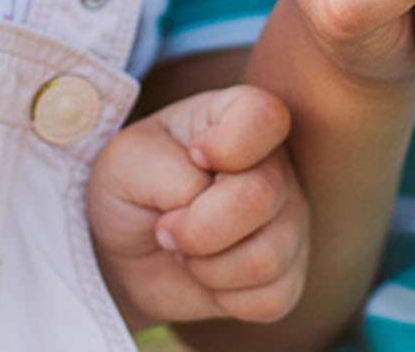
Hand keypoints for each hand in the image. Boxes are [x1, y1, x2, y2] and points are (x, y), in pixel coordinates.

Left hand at [88, 85, 305, 330]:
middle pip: (261, 196)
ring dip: (208, 266)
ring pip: (267, 256)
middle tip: (166, 227)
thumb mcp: (127, 161)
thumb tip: (202, 197)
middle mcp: (275, 163)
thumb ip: (166, 170)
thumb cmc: (131, 186)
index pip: (265, 118)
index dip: (228, 146)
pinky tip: (208, 275)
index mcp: (238, 116)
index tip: (192, 156)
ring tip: (186, 250)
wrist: (126, 248)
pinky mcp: (289, 273)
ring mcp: (288, 218)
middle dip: (197, 227)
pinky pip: (270, 298)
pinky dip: (225, 297)